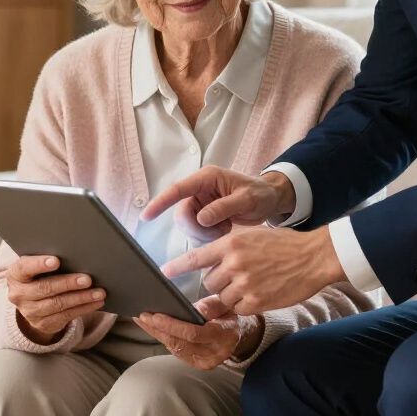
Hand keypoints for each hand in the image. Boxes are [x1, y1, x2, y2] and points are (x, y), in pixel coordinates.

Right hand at [6, 255, 105, 343]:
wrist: (31, 301)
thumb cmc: (39, 274)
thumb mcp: (37, 266)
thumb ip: (48, 260)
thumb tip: (76, 253)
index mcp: (16, 275)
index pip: (24, 268)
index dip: (39, 264)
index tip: (56, 261)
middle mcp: (19, 294)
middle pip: (45, 288)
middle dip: (68, 283)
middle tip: (88, 279)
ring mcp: (30, 312)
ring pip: (58, 304)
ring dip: (81, 298)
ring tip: (99, 292)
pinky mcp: (43, 324)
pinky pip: (66, 316)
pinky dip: (84, 308)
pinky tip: (96, 302)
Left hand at [134, 296, 264, 369]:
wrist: (240, 334)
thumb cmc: (230, 315)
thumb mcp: (226, 305)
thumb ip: (211, 306)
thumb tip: (193, 309)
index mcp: (223, 335)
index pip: (193, 333)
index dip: (172, 325)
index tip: (155, 315)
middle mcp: (214, 353)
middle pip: (180, 343)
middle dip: (158, 329)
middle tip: (142, 315)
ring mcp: (206, 362)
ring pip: (175, 348)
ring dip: (156, 334)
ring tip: (141, 320)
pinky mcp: (198, 364)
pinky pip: (177, 352)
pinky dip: (163, 339)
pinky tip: (152, 328)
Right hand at [141, 167, 295, 237]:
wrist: (270, 200)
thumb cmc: (260, 194)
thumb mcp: (247, 199)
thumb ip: (225, 207)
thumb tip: (202, 218)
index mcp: (207, 178)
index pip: (178, 189)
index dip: (160, 202)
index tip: (146, 216)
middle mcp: (200, 189)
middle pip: (182, 214)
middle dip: (196, 229)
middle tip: (219, 231)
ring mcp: (201, 203)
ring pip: (188, 226)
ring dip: (204, 234)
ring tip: (226, 229)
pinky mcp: (204, 215)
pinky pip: (197, 231)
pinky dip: (208, 236)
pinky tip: (225, 230)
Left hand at [160, 226, 344, 314]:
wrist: (313, 257)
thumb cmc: (284, 244)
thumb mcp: (252, 236)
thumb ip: (229, 250)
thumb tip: (209, 267)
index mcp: (231, 242)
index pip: (195, 257)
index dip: (178, 267)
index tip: (164, 272)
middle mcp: (233, 263)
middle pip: (209, 281)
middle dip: (220, 282)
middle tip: (241, 275)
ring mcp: (244, 284)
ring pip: (222, 297)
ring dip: (233, 294)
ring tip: (254, 282)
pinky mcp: (256, 302)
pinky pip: (238, 309)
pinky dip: (246, 305)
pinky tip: (261, 292)